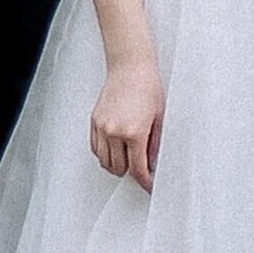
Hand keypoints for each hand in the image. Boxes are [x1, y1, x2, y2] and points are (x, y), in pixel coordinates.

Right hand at [90, 57, 163, 190]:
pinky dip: (104, 154)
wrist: (130, 66)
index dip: (145, 181)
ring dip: (116, 165)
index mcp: (134, 133)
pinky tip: (114, 151)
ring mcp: (102, 126)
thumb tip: (151, 162)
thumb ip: (154, 144)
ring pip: (104, 161)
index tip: (149, 185)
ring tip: (127, 161)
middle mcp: (114, 131)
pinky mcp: (94, 121)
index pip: (137, 169)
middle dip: (131, 172)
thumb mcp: (159, 118)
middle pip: (119, 168)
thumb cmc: (147, 86)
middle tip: (140, 170)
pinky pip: (95, 148)